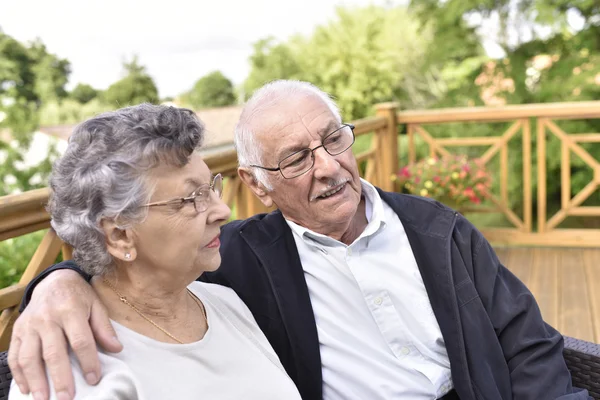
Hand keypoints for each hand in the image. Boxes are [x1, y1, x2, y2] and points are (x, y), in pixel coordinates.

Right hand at [8, 270, 122, 399]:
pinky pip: (15, 355)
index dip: (88, 361)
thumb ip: (104, 328)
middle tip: (66, 398)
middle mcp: (47, 318)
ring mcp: (29, 325)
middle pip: (53, 352)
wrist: (53, 280)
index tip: (93, 379)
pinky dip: (19, 374)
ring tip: (43, 399)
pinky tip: (27, 389)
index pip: (80, 340)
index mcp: (70, 310)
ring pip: (29, 357)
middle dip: (60, 378)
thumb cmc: (79, 296)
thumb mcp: (96, 305)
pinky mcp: (17, 331)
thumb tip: (116, 349)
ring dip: (36, 381)